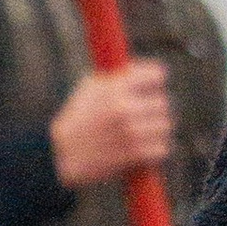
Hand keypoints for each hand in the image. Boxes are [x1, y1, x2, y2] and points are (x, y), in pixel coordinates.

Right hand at [49, 60, 172, 187]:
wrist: (61, 155)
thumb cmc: (78, 119)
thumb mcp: (90, 88)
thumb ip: (119, 77)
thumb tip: (147, 70)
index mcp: (114, 88)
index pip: (156, 74)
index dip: (154, 81)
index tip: (151, 88)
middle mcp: (124, 108)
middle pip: (162, 102)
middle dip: (154, 109)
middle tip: (143, 115)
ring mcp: (131, 131)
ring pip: (165, 126)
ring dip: (156, 131)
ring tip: (141, 133)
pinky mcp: (134, 153)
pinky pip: (162, 148)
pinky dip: (155, 150)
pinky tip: (143, 149)